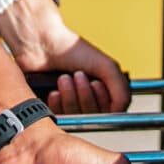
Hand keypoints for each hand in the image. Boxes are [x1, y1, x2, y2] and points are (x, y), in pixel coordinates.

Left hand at [0, 0, 129, 113]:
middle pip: (92, 116)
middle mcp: (85, 100)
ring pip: (75, 117)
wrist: (41, 44)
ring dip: (71, 97)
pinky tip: (55, 91)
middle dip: (85, 95)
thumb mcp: (107, 67)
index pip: (109, 112)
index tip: (96, 83)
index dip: (102, 101)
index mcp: (102, 91)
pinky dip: (57, 104)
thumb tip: (119, 113)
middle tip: (78, 76)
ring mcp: (67, 105)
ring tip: (64, 78)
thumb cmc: (73, 51)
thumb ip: (122, 92)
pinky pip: (57, 119)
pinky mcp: (49, 109)